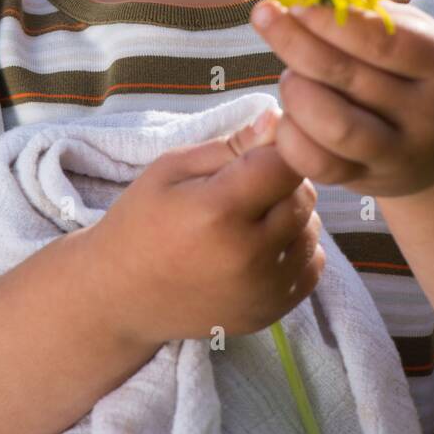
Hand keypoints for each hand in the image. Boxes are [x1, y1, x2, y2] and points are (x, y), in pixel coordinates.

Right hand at [93, 109, 325, 347]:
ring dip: (291, 216)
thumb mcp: (172, 168)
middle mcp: (249, 254)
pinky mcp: (272, 313)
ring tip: (251, 217)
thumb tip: (278, 120)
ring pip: (312, 230)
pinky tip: (260, 246)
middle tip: (246, 185)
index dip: (277, 148)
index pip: (286, 162)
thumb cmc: (142, 221)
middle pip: (303, 195)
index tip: (259, 150)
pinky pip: (312, 266)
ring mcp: (263, 290)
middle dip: (282, 181)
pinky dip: (295, 249)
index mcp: (219, 210)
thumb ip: (231, 145)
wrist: (121, 297)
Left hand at [249, 0, 433, 197]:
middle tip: (267, 18)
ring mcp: (402, 154)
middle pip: (348, 77)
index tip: (294, 2)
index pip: (382, 40)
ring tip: (288, 74)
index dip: (331, 21)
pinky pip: (318, 164)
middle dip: (295, 43)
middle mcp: (431, 113)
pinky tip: (288, 113)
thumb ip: (371, 12)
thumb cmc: (416, 70)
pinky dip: (291, 135)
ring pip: (333, 126)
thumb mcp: (416, 34)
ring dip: (296, 91)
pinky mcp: (370, 181)